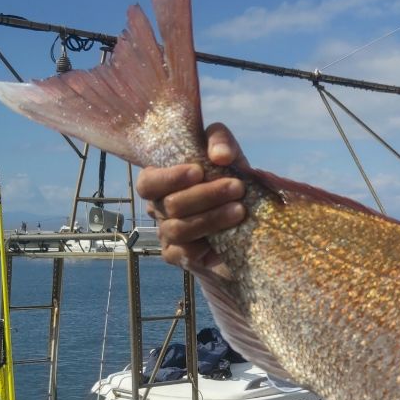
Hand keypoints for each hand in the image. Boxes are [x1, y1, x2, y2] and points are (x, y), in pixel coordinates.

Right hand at [136, 123, 249, 268]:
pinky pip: (185, 253)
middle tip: (237, 187)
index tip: (199, 171)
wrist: (251, 226)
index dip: (169, 178)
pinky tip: (229, 235)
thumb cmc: (230, 182)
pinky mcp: (180, 257)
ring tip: (240, 210)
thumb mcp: (229, 156)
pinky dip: (208, 242)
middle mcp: (159, 208)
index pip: (148, 182)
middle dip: (205, 195)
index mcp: (162, 182)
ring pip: (179, 228)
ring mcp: (167, 235)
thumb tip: (220, 155)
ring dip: (212, 218)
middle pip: (169, 205)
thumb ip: (221, 142)